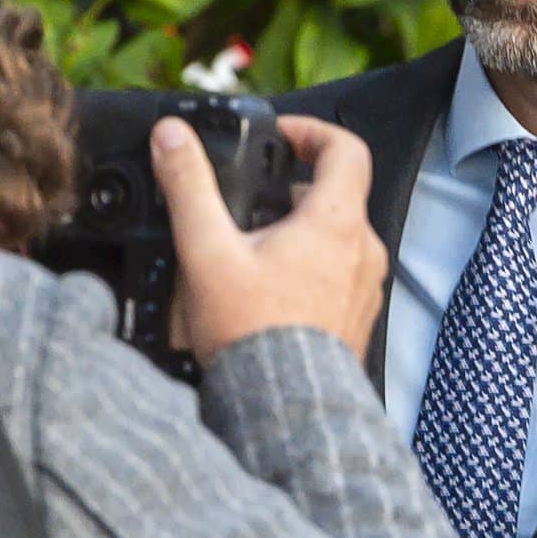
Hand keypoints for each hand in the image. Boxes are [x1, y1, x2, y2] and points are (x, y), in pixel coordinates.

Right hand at [153, 113, 388, 362]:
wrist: (283, 406)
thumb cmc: (252, 333)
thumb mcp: (208, 251)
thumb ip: (189, 187)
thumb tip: (172, 138)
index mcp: (337, 223)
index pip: (346, 149)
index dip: (312, 131)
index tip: (281, 136)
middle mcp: (363, 251)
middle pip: (336, 195)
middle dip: (292, 190)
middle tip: (249, 204)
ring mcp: (364, 287)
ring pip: (337, 238)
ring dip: (299, 232)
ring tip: (252, 251)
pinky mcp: (355, 317)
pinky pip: (337, 276)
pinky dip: (308, 269)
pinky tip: (268, 291)